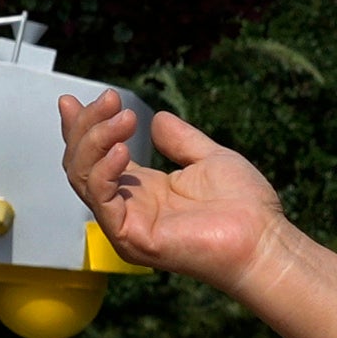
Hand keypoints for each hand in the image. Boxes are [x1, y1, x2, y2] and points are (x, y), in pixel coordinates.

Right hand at [57, 91, 290, 297]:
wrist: (264, 238)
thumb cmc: (244, 206)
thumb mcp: (209, 159)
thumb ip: (180, 140)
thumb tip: (156, 117)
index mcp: (142, 191)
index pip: (97, 157)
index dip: (82, 129)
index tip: (72, 99)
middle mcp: (127, 208)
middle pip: (82, 165)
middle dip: (87, 127)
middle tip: (109, 98)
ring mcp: (126, 225)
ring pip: (84, 179)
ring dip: (95, 141)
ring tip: (123, 116)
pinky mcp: (131, 239)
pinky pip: (102, 201)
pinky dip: (104, 171)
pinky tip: (120, 148)